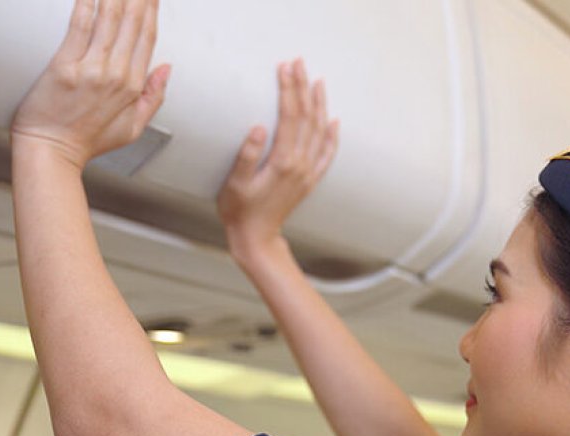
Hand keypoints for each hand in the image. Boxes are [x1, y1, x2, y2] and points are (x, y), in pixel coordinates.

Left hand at [11, 0, 169, 170]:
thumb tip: (166, 69)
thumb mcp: (134, 127)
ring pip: (109, 20)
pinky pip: (80, 27)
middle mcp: (115, 74)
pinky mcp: (64, 66)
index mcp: (132, 86)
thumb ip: (154, 96)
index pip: (147, 38)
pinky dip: (87, 5)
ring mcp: (91, 69)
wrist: (51, 150)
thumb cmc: (86, 140)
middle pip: (132, 23)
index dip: (150, 11)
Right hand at [218, 59, 339, 257]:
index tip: (285, 68)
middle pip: (306, 117)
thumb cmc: (240, 210)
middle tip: (299, 64)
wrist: (256, 237)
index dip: (288, 89)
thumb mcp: (236, 182)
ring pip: (320, 130)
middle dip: (303, 87)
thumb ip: (248, 155)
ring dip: (319, 104)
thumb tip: (259, 127)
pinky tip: (334, 121)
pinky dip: (332, 135)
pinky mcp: (310, 180)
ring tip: (317, 82)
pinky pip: (327, 154)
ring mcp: (308, 172)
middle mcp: (301, 164)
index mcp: (282, 161)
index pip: (289, 115)